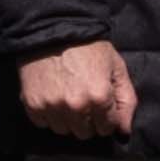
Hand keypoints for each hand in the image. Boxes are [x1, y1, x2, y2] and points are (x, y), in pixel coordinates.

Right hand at [16, 40, 139, 140]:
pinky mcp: (33, 104)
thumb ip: (126, 100)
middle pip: (84, 133)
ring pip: (63, 130)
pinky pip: (42, 123)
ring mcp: (53, 107)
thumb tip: (123, 132)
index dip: (105, 116)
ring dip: (66, 118)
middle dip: (86, 120)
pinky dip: (47, 113)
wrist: (54, 27)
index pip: (106, 129)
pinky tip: (51, 95)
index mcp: (100, 97)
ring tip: (66, 96)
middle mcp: (76, 106)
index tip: (99, 103)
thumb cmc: (89, 46)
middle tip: (82, 99)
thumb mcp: (116, 67)